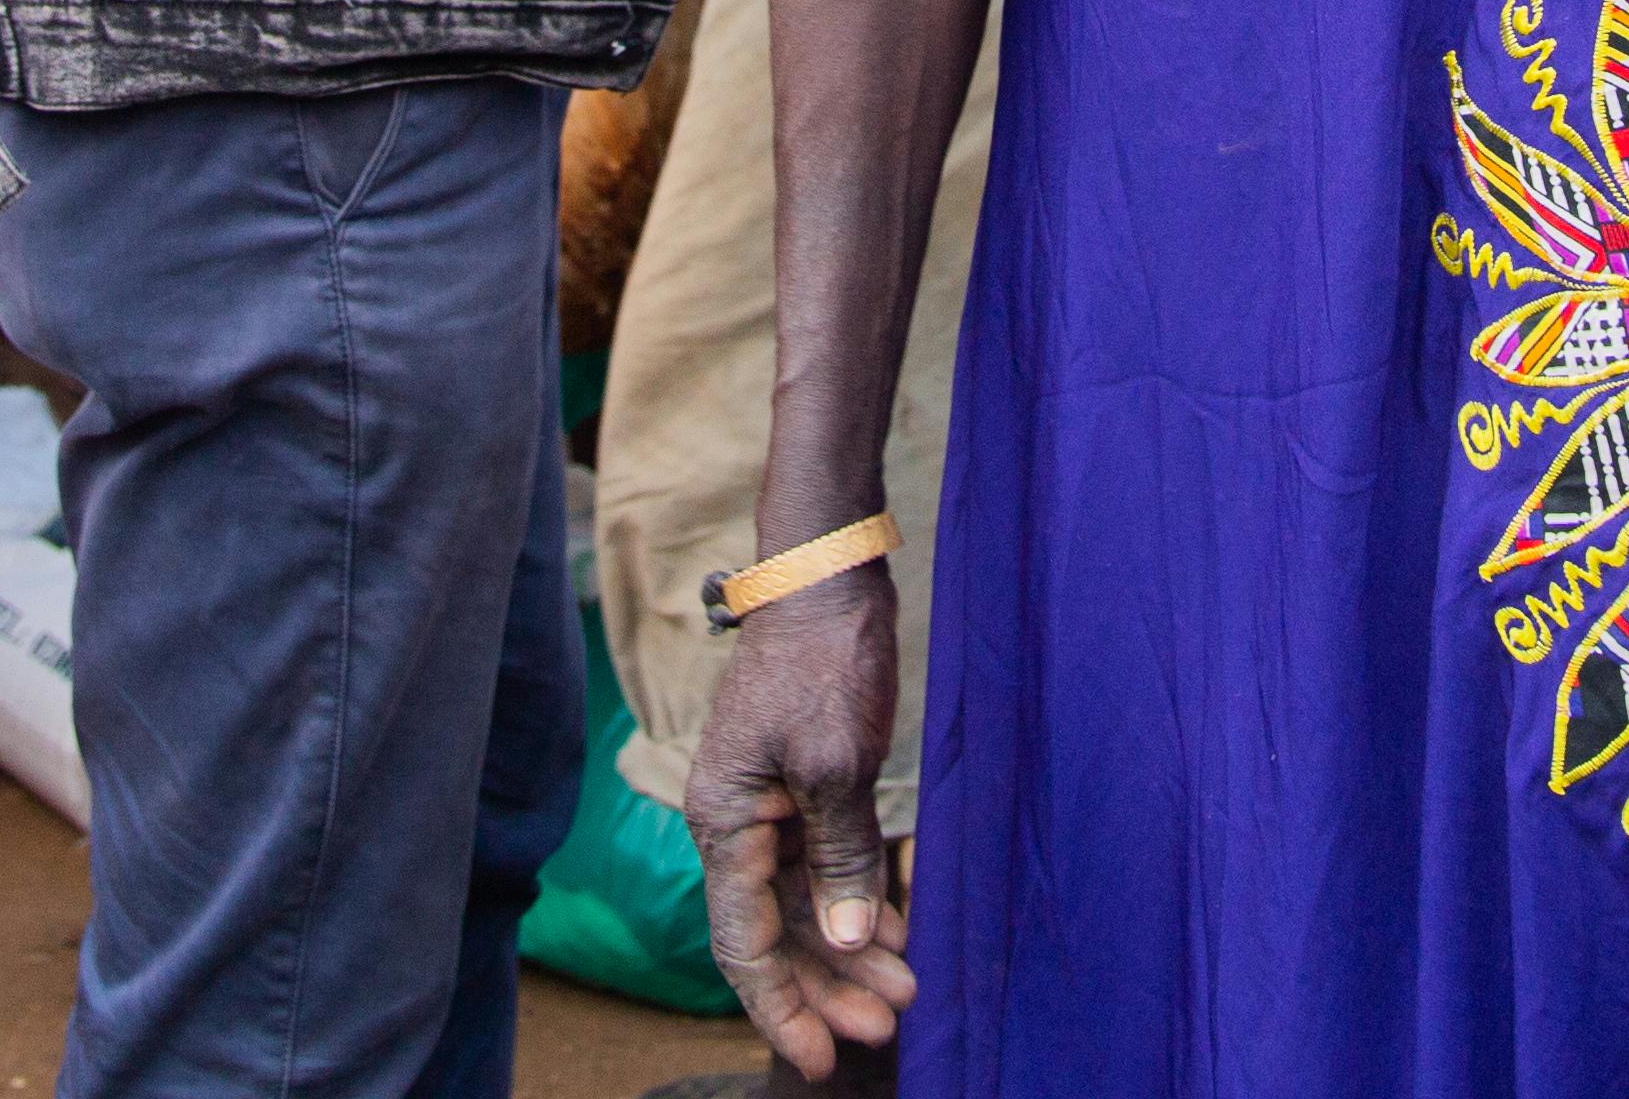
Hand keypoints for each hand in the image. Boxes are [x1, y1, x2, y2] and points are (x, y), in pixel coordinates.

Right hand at [685, 565, 914, 1078]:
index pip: (744, 944)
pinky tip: (891, 927)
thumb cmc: (824, 662)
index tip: (825, 1058)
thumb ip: (840, 858)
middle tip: (890, 1022)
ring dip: (848, 947)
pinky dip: (854, 899)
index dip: (783, 1007)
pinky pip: (820, 866)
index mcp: (724, 823)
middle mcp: (734, 824)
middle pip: (776, 933)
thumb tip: (842, 941)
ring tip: (904, 985)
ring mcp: (766, 807)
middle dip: (829, 984)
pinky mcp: (799, 788)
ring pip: (802, 903)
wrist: (826, 577)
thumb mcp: (836, 764)